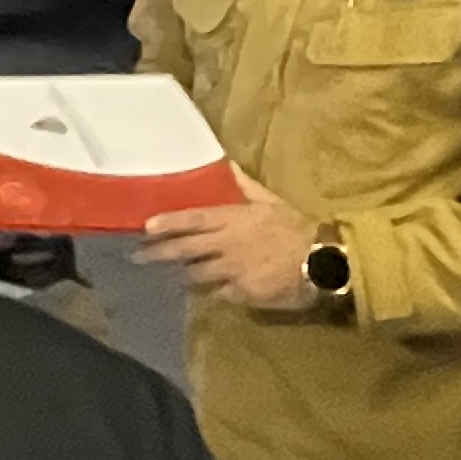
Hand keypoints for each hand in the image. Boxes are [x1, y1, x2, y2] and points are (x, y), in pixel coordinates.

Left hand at [138, 173, 316, 310]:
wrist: (322, 263)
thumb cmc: (297, 228)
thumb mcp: (272, 202)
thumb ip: (247, 187)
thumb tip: (229, 166)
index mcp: (234, 219)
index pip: (193, 219)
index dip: (168, 223)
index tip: (146, 226)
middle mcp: (227, 245)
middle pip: (186, 249)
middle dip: (159, 253)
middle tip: (138, 256)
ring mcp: (233, 271)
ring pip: (198, 273)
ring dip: (184, 273)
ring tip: (168, 274)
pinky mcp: (242, 293)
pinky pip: (219, 293)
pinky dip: (212, 292)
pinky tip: (205, 293)